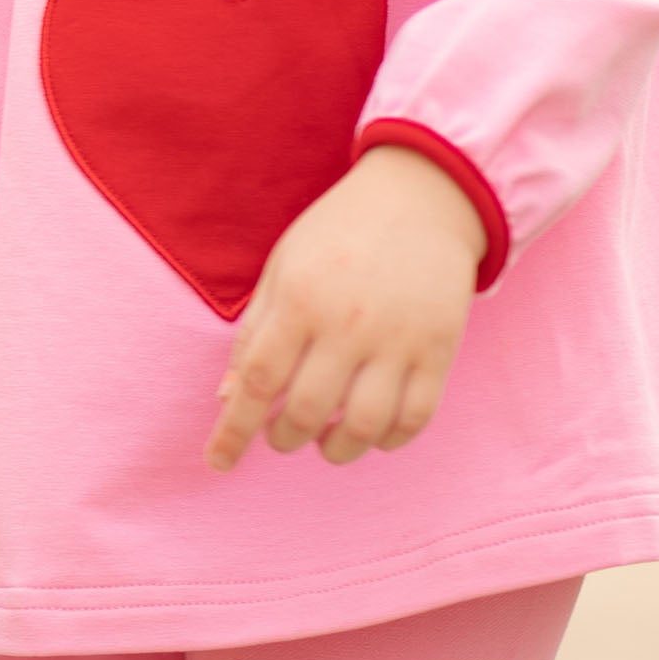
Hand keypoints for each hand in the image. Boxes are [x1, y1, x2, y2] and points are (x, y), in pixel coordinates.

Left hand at [203, 145, 485, 471]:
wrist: (423, 197)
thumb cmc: (339, 233)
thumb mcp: (283, 268)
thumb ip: (255, 332)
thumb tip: (231, 397)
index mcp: (300, 299)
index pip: (258, 381)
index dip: (234, 430)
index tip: (219, 462)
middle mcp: (347, 324)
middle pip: (308, 412)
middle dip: (284, 439)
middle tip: (281, 436)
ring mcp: (397, 339)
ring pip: (363, 426)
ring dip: (336, 449)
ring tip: (325, 440)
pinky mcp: (439, 348)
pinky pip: (414, 417)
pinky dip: (389, 440)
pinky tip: (373, 433)